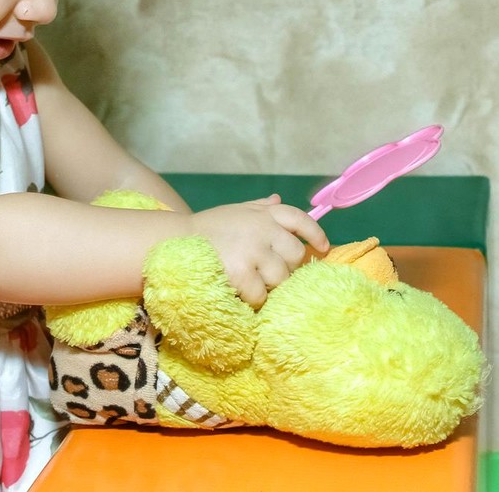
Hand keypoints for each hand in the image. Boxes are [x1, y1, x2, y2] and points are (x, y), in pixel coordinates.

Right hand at [189, 194, 330, 306]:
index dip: (315, 234)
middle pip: (296, 255)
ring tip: (252, 283)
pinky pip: (261, 295)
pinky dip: (253, 299)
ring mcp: (252, 251)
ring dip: (270, 285)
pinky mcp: (241, 273)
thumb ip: (259, 207)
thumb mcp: (234, 211)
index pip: (299, 219)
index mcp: (263, 214)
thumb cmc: (206, 229)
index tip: (324, 248)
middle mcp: (262, 229)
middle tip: (269, 273)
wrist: (173, 240)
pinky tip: (240, 292)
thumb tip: (278, 199)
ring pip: (281, 278)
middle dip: (286, 267)